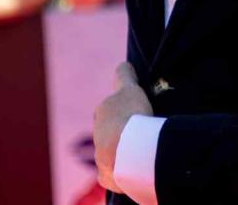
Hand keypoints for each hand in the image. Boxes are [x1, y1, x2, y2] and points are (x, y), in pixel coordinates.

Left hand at [93, 62, 152, 192]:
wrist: (127, 151)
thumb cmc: (131, 116)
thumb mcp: (130, 89)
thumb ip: (125, 77)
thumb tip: (122, 63)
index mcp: (103, 110)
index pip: (108, 105)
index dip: (117, 105)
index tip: (125, 106)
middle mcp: (98, 131)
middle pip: (107, 128)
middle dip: (117, 128)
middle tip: (137, 128)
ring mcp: (100, 153)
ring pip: (109, 148)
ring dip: (120, 147)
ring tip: (139, 147)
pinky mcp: (106, 173)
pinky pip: (112, 169)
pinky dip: (119, 167)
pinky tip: (131, 166)